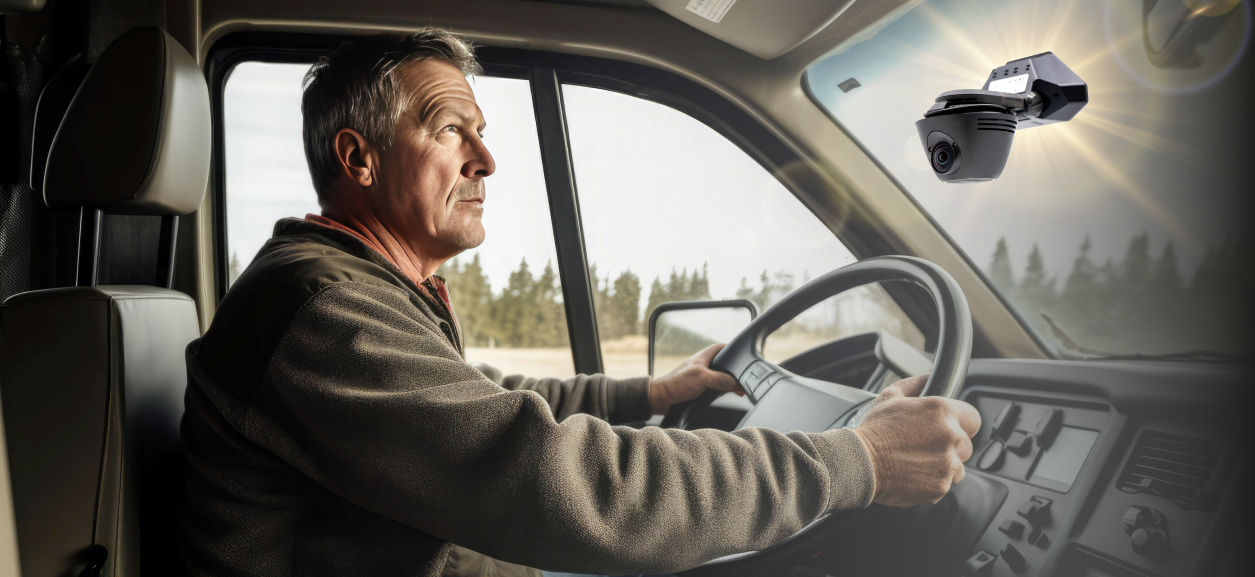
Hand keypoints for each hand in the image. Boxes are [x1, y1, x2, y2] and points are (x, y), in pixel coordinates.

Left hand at [648, 343, 744, 414]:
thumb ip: (720, 379)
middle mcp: (704, 365)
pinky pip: (716, 387)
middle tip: (743, 379)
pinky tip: (729, 394)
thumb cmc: (676, 383)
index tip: (743, 356)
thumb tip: (735, 383)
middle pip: (724, 364)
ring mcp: (702, 376)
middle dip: (735, 371)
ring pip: (721, 377)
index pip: (722, 347)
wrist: (662, 398)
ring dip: (730, 383)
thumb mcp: (702, 378)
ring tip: (739, 390)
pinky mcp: (700, 387)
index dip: (732, 349)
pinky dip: (724, 390)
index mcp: (704, 357)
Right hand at [851, 375, 980, 506]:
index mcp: (942, 412)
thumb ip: (915, 385)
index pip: (973, 418)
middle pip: (966, 445)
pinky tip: (913, 474)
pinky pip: (945, 485)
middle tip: (925, 447)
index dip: (962, 424)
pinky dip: (932, 483)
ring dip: (944, 466)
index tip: (952, 428)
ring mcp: (947, 464)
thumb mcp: (890, 397)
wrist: (859, 463)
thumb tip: (927, 378)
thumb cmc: (873, 431)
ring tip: (918, 462)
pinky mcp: (940, 486)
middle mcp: (950, 437)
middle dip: (950, 447)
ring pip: (958, 468)